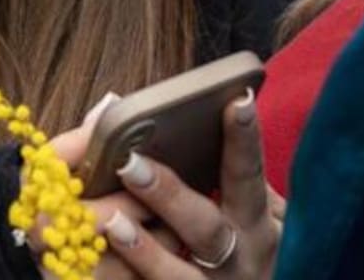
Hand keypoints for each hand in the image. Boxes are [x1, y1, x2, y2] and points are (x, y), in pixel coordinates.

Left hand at [43, 91, 279, 278]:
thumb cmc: (251, 244)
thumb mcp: (256, 209)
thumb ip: (227, 170)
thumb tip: (174, 116)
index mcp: (258, 220)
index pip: (248, 173)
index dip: (244, 139)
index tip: (235, 100)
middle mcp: (241, 255)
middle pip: (206, 226)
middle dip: (169, 195)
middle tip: (131, 164)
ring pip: (180, 273)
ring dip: (145, 249)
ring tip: (113, 222)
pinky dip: (134, 273)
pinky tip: (105, 256)